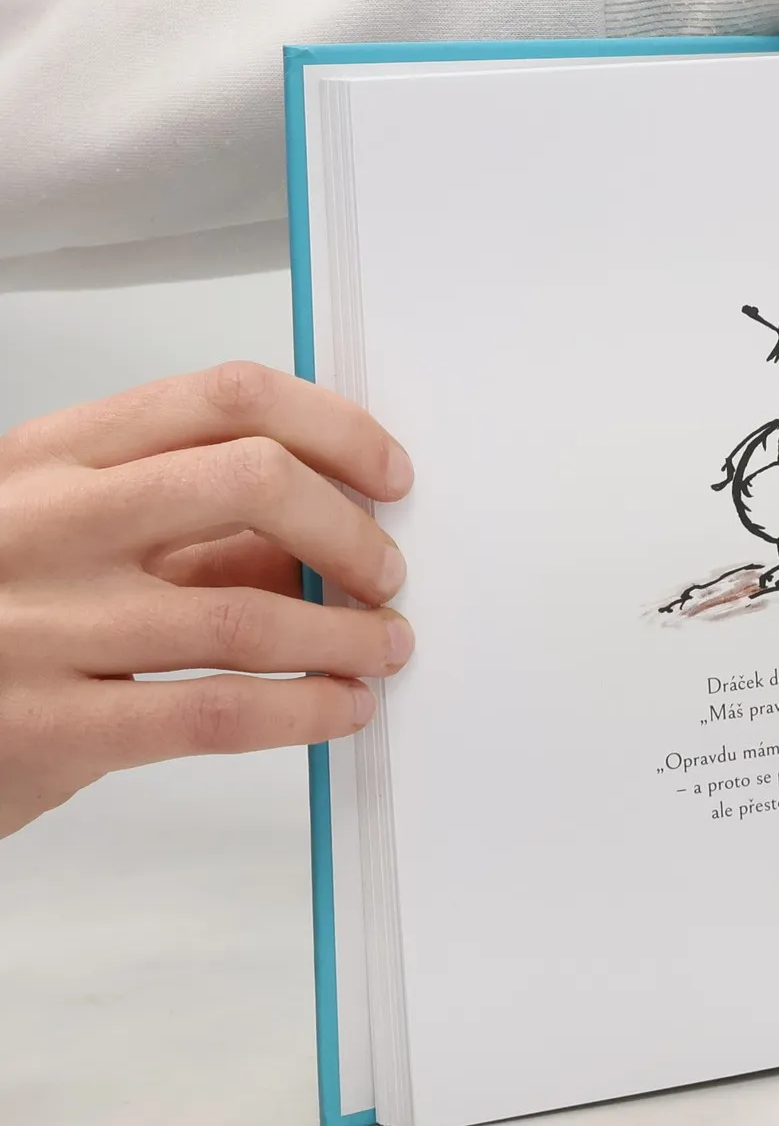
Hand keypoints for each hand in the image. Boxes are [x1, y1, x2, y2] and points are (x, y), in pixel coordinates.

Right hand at [0, 362, 413, 837]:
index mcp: (53, 454)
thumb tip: (329, 528)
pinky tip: (338, 708)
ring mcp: (42, 626)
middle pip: (250, 481)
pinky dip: (302, 710)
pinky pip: (214, 713)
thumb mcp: (68, 532)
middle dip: (350, 530)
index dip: (334, 426)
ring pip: (245, 614)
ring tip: (383, 647)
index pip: (224, 397)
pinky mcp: (48, 728)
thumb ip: (185, 523)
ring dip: (345, 634)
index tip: (389, 473)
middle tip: (388, 570)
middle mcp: (46, 522)